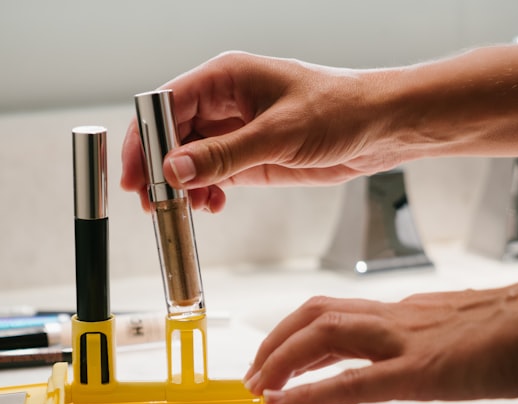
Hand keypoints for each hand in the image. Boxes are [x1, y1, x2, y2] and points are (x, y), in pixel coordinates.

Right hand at [120, 51, 402, 212]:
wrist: (381, 129)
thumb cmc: (340, 111)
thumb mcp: (278, 136)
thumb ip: (223, 156)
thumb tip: (174, 170)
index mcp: (226, 78)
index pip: (166, 104)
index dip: (145, 139)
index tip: (136, 174)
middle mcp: (224, 102)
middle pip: (170, 134)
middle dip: (158, 169)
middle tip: (153, 202)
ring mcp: (234, 130)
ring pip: (187, 159)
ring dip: (181, 186)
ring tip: (186, 210)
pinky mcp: (248, 156)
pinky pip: (210, 175)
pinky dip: (204, 192)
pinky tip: (212, 206)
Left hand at [242, 284, 517, 403]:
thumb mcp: (457, 328)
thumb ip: (424, 335)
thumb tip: (404, 348)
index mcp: (404, 312)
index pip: (334, 315)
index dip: (294, 336)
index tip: (273, 359)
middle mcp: (395, 319)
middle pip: (315, 317)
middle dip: (274, 344)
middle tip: (253, 375)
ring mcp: (405, 342)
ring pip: (323, 337)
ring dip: (281, 362)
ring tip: (258, 387)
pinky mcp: (422, 372)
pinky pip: (355, 381)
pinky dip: (313, 393)